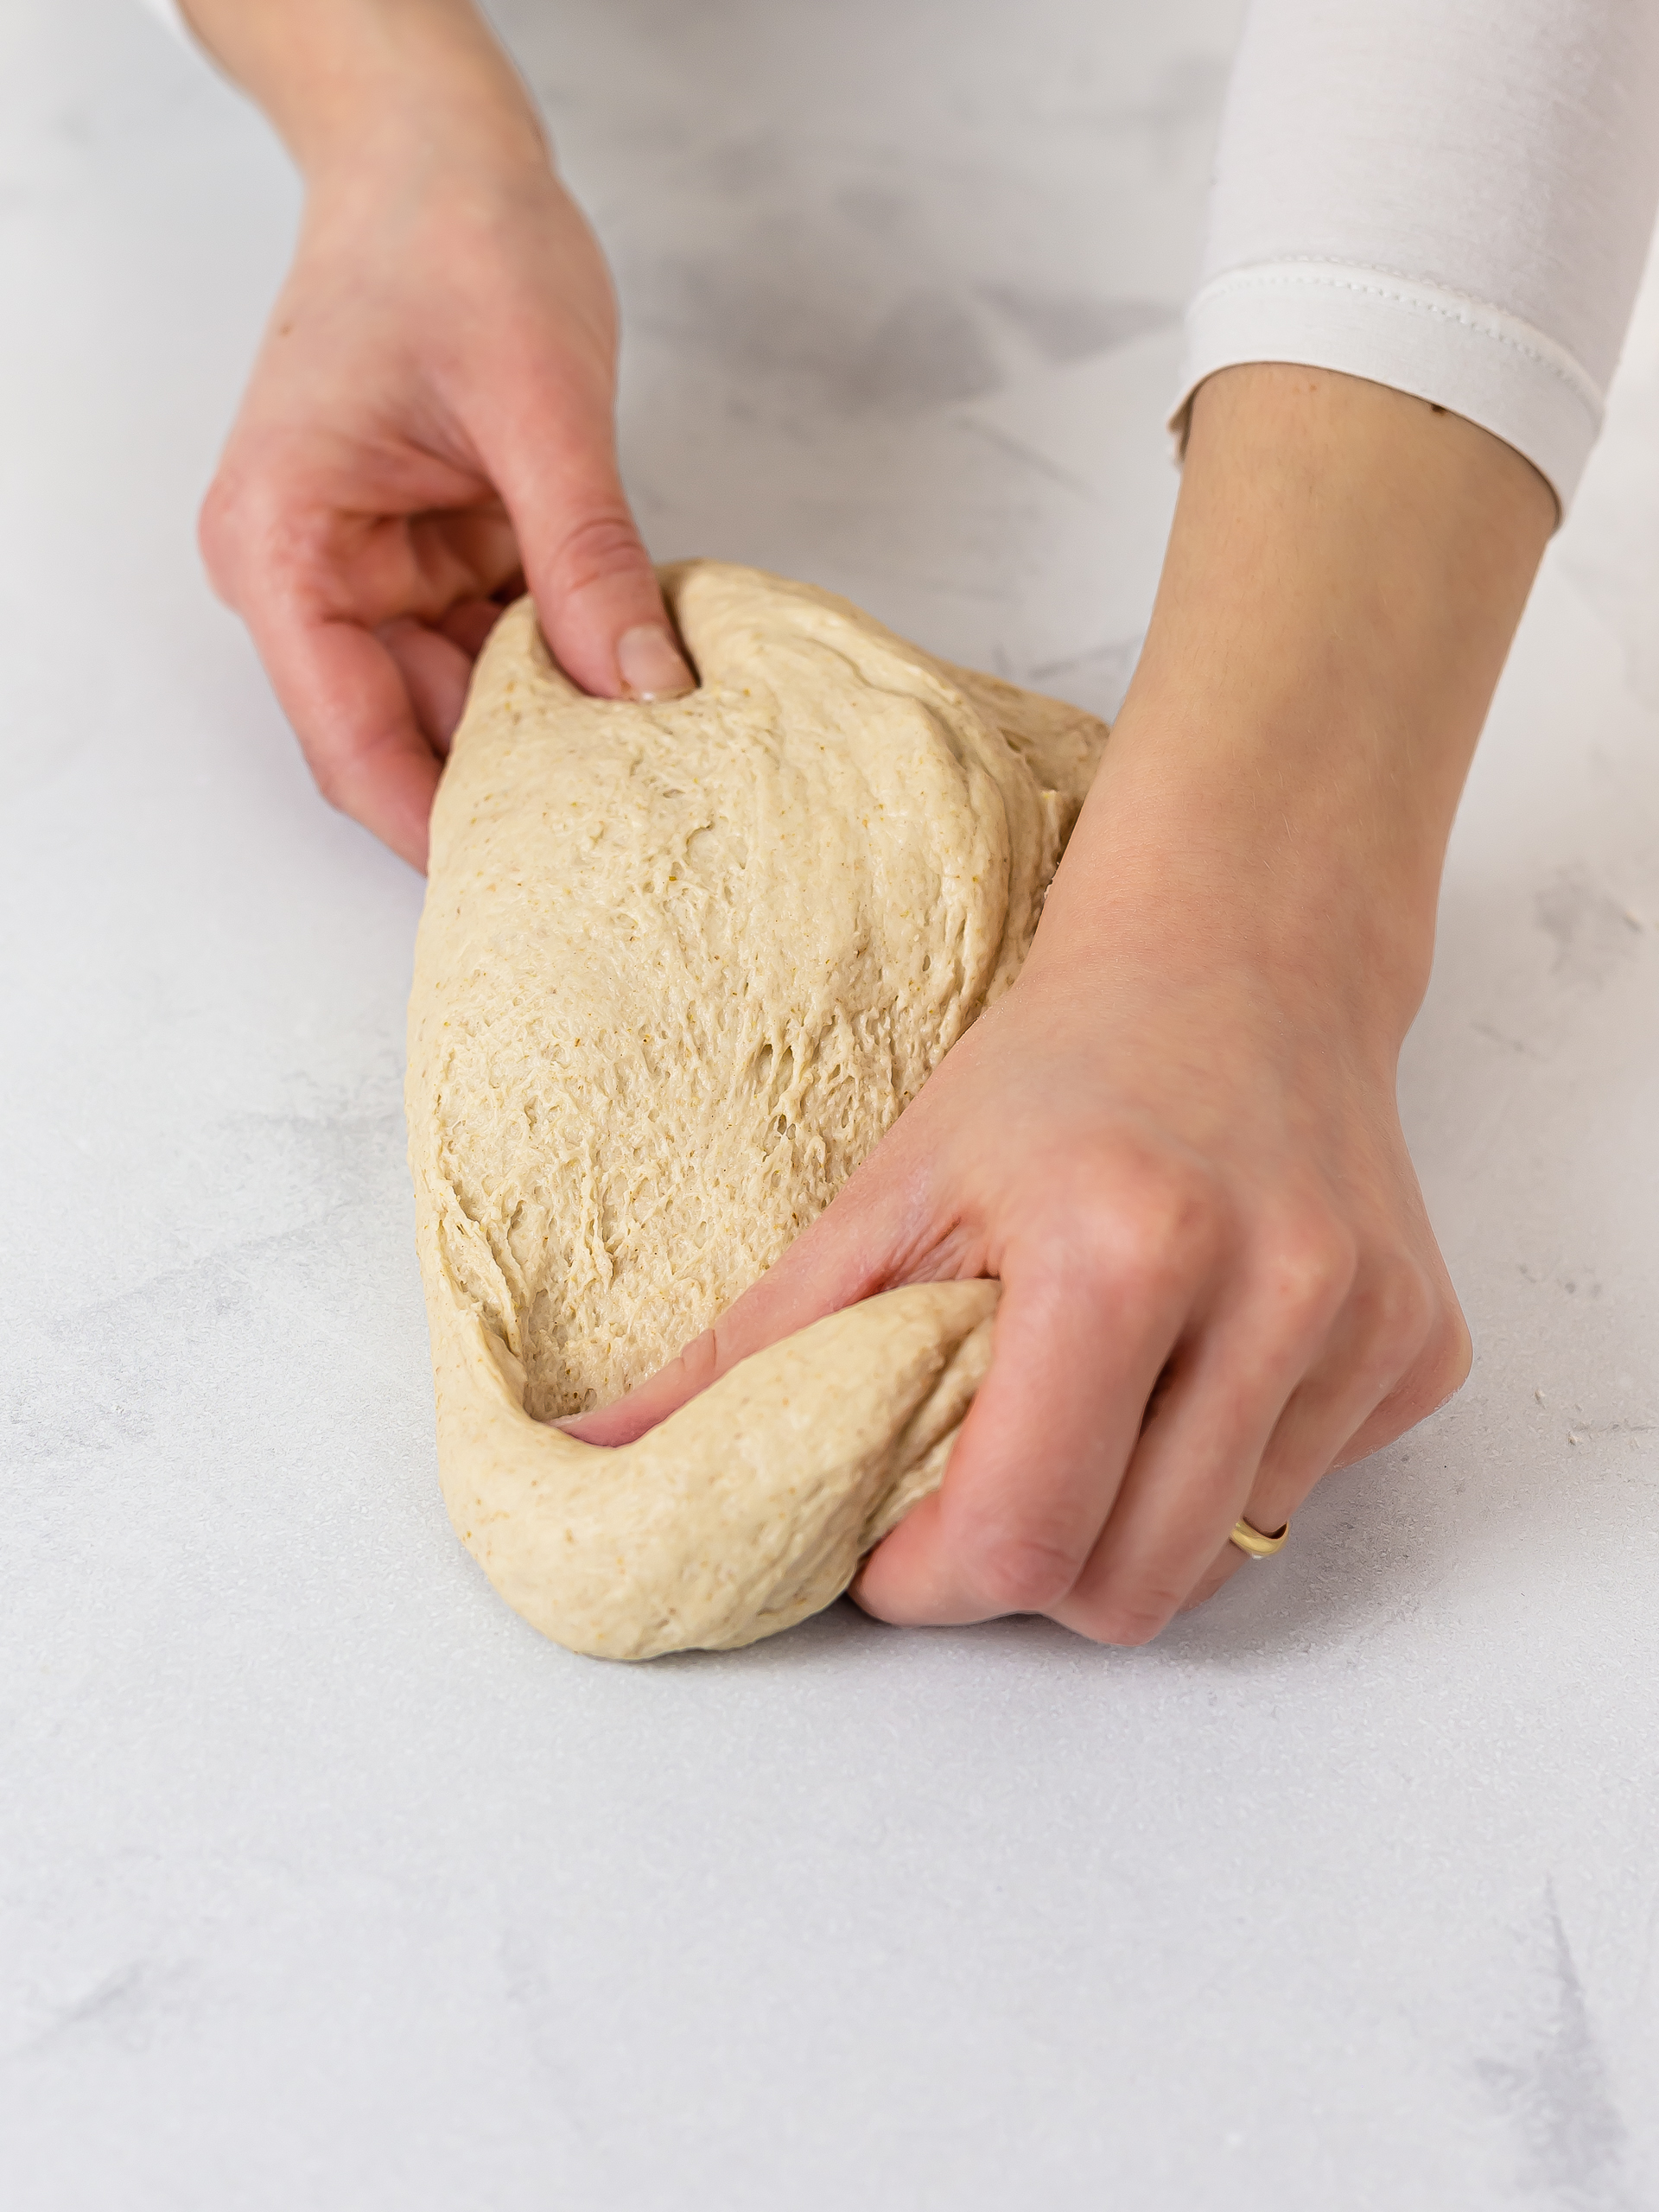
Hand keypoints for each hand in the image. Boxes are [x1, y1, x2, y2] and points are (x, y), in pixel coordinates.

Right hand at [189, 0, 692, 868]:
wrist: (438, 152)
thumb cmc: (453, 241)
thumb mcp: (540, 406)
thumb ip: (587, 556)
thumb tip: (648, 689)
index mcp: (287, 547)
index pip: (352, 740)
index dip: (440, 827)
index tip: (529, 887)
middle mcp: (312, 575)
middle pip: (410, 735)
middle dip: (518, 785)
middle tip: (628, 845)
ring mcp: (372, 572)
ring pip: (465, 702)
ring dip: (555, 729)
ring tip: (654, 776)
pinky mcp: (433, 559)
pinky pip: (500, 647)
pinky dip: (566, 668)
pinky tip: (638, 690)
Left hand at [565, 815, 1468, 1641]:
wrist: (1241, 955)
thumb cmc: (1058, 1067)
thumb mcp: (890, 1189)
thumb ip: (751, 1344)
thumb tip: (599, 1458)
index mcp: (1124, 1248)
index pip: (1024, 1538)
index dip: (933, 1581)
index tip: (892, 1546)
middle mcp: (1277, 1289)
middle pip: (1133, 1589)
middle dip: (1034, 1571)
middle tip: (988, 1481)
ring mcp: (1369, 1323)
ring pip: (1228, 1555)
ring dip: (1136, 1521)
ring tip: (1095, 1401)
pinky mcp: (1425, 1345)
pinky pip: (1309, 1492)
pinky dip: (1232, 1469)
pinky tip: (1199, 1361)